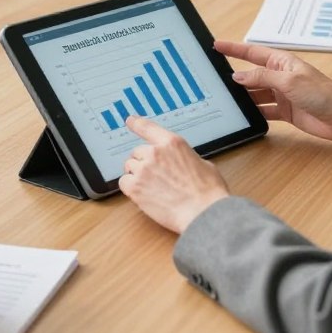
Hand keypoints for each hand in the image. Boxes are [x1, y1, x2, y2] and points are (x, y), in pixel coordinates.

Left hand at [118, 116, 229, 234]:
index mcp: (172, 143)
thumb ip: (184, 157)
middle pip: (137, 152)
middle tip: (154, 176)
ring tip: (151, 188)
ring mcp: (144, 169)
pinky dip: (130, 188)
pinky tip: (143, 195)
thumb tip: (181, 162)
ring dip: (136, 175)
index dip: (137, 123)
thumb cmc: (208, 192)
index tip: (130, 120)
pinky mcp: (136, 188)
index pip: (149, 128)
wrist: (203, 212)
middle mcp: (155, 153)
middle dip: (143, 162)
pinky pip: (123, 182)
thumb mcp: (201, 163)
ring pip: (129, 167)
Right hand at [216, 41, 331, 143]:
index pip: (251, 52)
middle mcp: (280, 76)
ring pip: (255, 94)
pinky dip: (255, 113)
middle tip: (214, 78)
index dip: (233, 48)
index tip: (216, 45)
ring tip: (226, 100)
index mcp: (281, 62)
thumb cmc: (323, 93)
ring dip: (244, 97)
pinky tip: (245, 115)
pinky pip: (264, 110)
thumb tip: (238, 76)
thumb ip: (262, 78)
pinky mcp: (286, 111)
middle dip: (234, 76)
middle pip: (251, 74)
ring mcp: (282, 94)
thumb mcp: (288, 82)